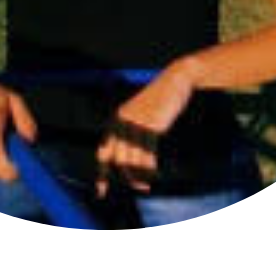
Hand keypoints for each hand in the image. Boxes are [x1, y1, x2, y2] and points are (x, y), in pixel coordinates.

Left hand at [96, 63, 194, 196]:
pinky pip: (147, 153)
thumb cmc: (158, 100)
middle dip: (127, 177)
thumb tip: (126, 161)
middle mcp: (122, 121)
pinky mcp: (151, 124)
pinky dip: (150, 167)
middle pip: (118, 160)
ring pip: (133, 159)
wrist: (174, 81)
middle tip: (139, 187)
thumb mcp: (139, 115)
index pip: (103, 152)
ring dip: (139, 176)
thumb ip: (130, 133)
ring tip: (146, 185)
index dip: (101, 175)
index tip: (101, 193)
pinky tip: (154, 173)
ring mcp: (136, 122)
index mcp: (115, 119)